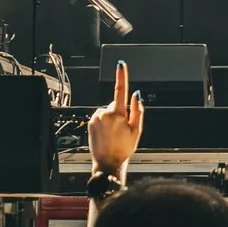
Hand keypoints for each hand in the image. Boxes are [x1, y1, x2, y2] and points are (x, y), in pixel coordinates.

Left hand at [88, 59, 144, 176]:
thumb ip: (137, 110)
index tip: (120, 64)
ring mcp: (95, 117)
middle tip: (123, 128)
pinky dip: (104, 122)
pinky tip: (107, 134)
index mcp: (117, 114)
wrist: (108, 162)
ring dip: (112, 118)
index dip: (121, 75)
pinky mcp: (90, 122)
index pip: (120, 90)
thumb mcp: (136, 130)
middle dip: (120, 111)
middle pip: (115, 104)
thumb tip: (137, 95)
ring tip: (114, 133)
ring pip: (107, 111)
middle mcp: (104, 113)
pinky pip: (100, 117)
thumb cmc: (124, 148)